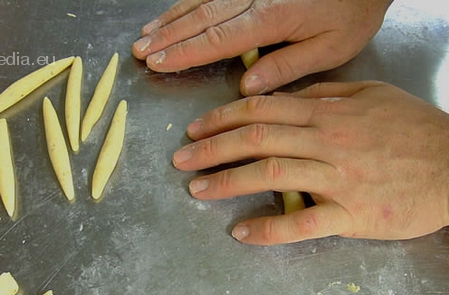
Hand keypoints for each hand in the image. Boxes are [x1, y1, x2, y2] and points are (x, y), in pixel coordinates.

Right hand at [132, 0, 392, 93]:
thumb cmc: (354, 9)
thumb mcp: (331, 47)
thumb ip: (287, 66)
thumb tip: (248, 86)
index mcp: (272, 18)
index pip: (218, 38)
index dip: (185, 52)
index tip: (157, 63)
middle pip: (202, 17)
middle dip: (168, 36)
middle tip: (139, 51)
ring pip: (202, 0)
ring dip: (172, 19)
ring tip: (146, 35)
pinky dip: (188, 2)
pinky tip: (174, 12)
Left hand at [172, 81, 448, 244]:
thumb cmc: (415, 130)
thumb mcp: (373, 96)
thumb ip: (330, 93)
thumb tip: (293, 95)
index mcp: (327, 113)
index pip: (262, 110)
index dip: (222, 119)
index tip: (195, 129)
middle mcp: (326, 142)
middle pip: (257, 139)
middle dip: (212, 148)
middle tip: (181, 159)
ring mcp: (337, 179)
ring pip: (271, 175)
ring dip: (228, 181)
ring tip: (197, 189)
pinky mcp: (351, 214)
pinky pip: (302, 223)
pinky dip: (269, 229)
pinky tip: (241, 232)